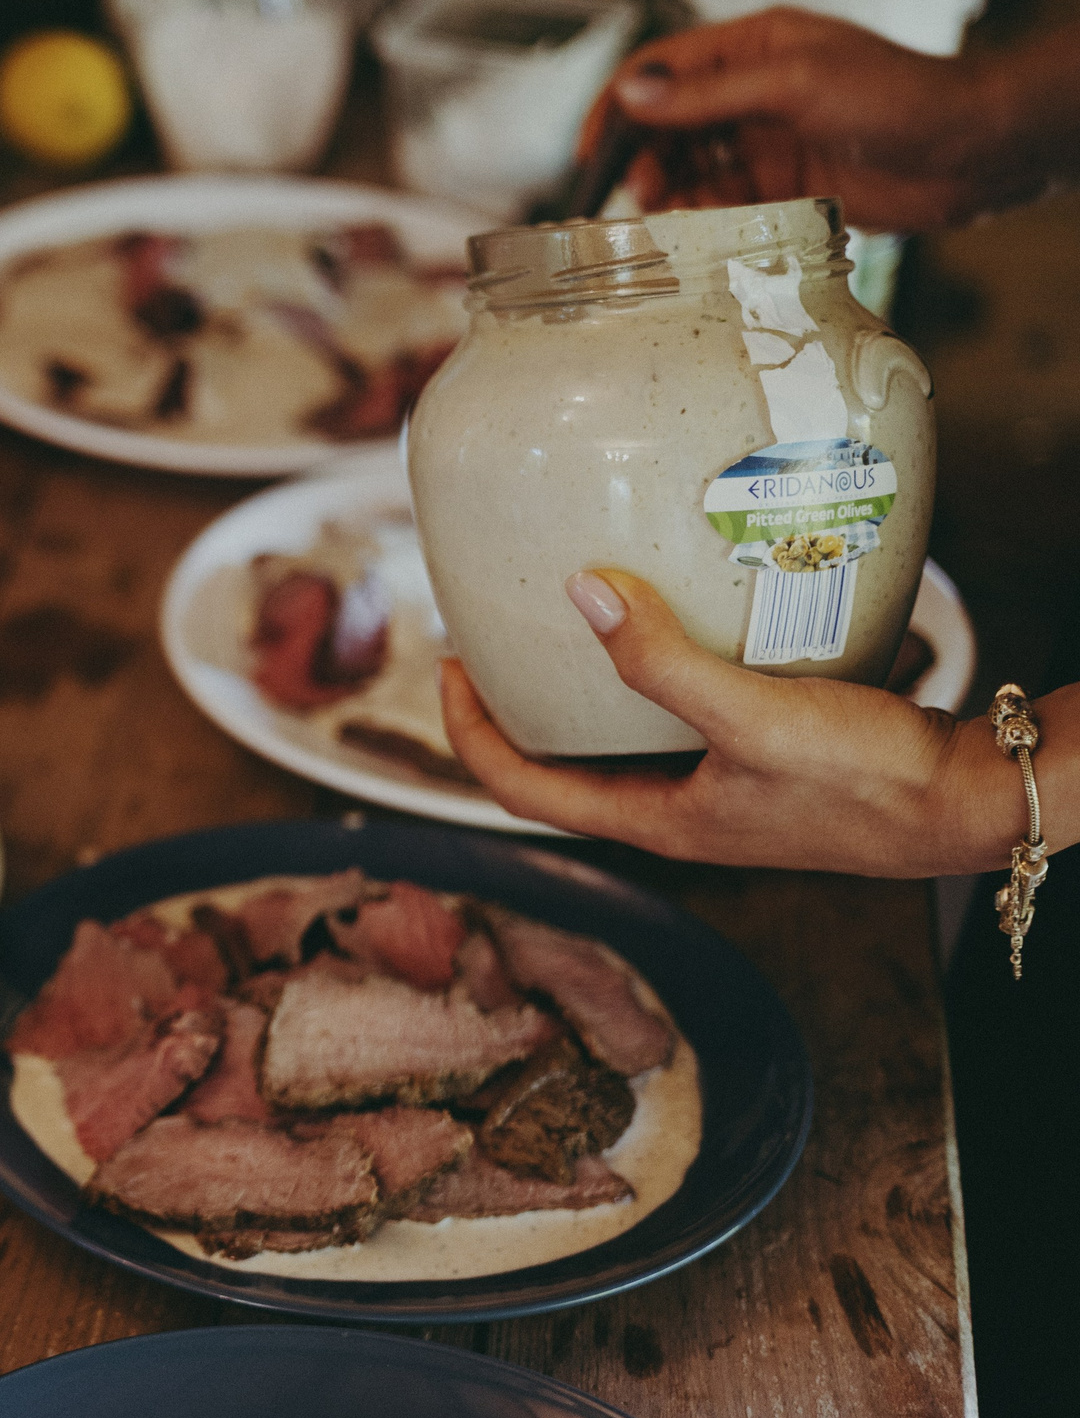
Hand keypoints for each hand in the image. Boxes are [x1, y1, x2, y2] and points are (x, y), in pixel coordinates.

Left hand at [437, 568, 1031, 876]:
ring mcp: (721, 792)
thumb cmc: (866, 778)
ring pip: (624, 743)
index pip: (521, 790)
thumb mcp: (751, 713)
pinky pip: (684, 720)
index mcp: (655, 822)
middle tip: (493, 638)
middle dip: (516, 707)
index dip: (468, 733)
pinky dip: (659, 677)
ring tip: (570, 624)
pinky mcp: (764, 762)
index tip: (446, 665)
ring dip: (587, 691)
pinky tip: (675, 624)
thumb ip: (661, 661)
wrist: (971, 801)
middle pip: (561, 766)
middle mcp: (678, 814)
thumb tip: (580, 596)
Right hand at [591, 9, 1028, 233]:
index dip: (619, 105)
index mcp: (754, 47)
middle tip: (642, 193)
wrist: (967, 151)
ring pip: (690, 168)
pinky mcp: (781, 188)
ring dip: (671, 192)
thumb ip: (709, 93)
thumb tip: (633, 93)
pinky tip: (700, 229)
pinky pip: (721, 203)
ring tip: (670, 215)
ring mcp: (766, 141)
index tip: (592, 150)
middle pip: (668, 124)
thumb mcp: (794, 83)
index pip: (662, 68)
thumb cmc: (898, 97)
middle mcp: (753, 91)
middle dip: (645, 158)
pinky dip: (702, 217)